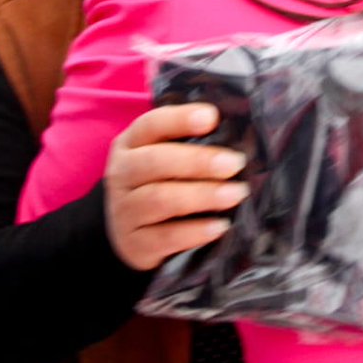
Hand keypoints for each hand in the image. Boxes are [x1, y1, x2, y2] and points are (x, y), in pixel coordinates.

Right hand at [104, 103, 248, 271]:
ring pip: (160, 199)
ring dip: (201, 195)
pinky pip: (165, 237)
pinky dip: (195, 232)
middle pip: (154, 162)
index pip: (151, 124)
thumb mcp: (166, 155)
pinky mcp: (135, 244)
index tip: (212, 117)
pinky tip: (220, 226)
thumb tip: (239, 129)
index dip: (180, 119)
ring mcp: (125, 210)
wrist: (133, 233)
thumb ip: (194, 140)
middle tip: (235, 163)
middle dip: (198, 161)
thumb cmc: (163, 182)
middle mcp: (123, 174)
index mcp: (131, 144)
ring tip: (236, 194)